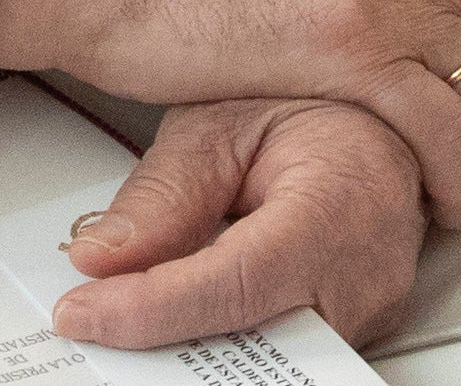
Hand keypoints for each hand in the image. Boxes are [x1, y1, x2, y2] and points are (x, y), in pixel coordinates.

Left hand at [56, 100, 430, 350]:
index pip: (237, 282)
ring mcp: (370, 309)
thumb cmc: (313, 101)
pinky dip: (228, 341)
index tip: (85, 311)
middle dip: (171, 343)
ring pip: (273, 358)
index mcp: (343, 200)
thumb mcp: (224, 120)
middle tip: (98, 323)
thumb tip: (102, 257)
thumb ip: (164, 193)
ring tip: (130, 321)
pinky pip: (287, 352)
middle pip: (257, 339)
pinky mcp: (357, 329)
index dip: (151, 308)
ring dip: (199, 346)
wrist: (375, 112)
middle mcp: (368, 270)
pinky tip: (180, 328)